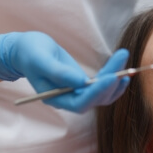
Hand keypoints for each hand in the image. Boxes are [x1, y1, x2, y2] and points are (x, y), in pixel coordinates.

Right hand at [0, 32, 129, 112]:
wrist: (26, 50)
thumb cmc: (30, 53)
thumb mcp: (41, 59)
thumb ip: (58, 72)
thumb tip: (81, 82)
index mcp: (55, 98)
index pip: (81, 102)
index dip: (98, 92)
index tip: (112, 77)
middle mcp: (68, 99)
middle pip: (95, 99)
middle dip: (111, 82)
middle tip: (123, 62)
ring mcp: (76, 93)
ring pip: (101, 94)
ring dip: (116, 80)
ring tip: (127, 64)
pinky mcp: (82, 84)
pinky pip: (101, 87)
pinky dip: (113, 80)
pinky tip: (123, 72)